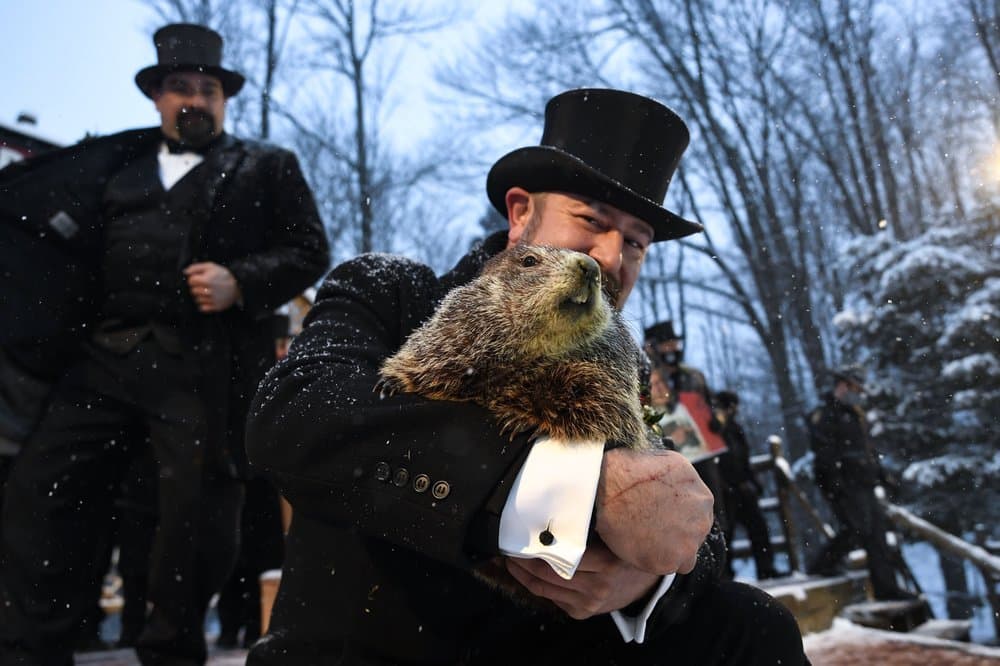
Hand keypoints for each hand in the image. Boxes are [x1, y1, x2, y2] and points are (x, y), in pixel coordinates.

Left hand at [183, 262, 240, 312]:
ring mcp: (212, 300)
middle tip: (205, 285)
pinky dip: (204, 304)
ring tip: (208, 292)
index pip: (191, 281)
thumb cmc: (224, 275)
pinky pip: (202, 308)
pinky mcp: (216, 307)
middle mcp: (208, 291)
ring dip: (200, 296)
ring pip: (197, 300)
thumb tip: (185, 272)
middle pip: (193, 291)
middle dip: (197, 287)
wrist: (239, 285)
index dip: (194, 278)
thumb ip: (196, 268)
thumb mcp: (211, 266)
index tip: (200, 278)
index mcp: (206, 280)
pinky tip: (209, 299)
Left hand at [504, 540, 659, 619]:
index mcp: (606, 561)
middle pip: (548, 574)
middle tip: (509, 551)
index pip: (560, 556)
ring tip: (513, 564)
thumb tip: (554, 510)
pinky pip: (555, 600)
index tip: (519, 539)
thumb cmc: (624, 552)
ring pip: (547, 590)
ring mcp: (591, 602)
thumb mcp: (612, 536)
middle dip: (524, 563)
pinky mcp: (585, 613)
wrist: (645, 583)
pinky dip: (541, 588)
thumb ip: (586, 528)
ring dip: (526, 577)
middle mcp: (598, 585)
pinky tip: (531, 576)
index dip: (535, 549)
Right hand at [595, 448, 713, 574]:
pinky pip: (668, 567)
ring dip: (669, 549)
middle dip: (677, 533)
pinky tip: (640, 548)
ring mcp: (688, 543)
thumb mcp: (667, 462)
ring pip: (684, 554)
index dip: (680, 517)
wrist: (607, 486)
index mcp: (703, 496)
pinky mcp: (669, 561)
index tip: (663, 517)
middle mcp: (702, 520)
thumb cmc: (630, 470)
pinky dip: (656, 560)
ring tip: (644, 539)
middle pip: (694, 534)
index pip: (698, 514)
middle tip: (652, 528)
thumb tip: (677, 487)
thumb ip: (681, 481)